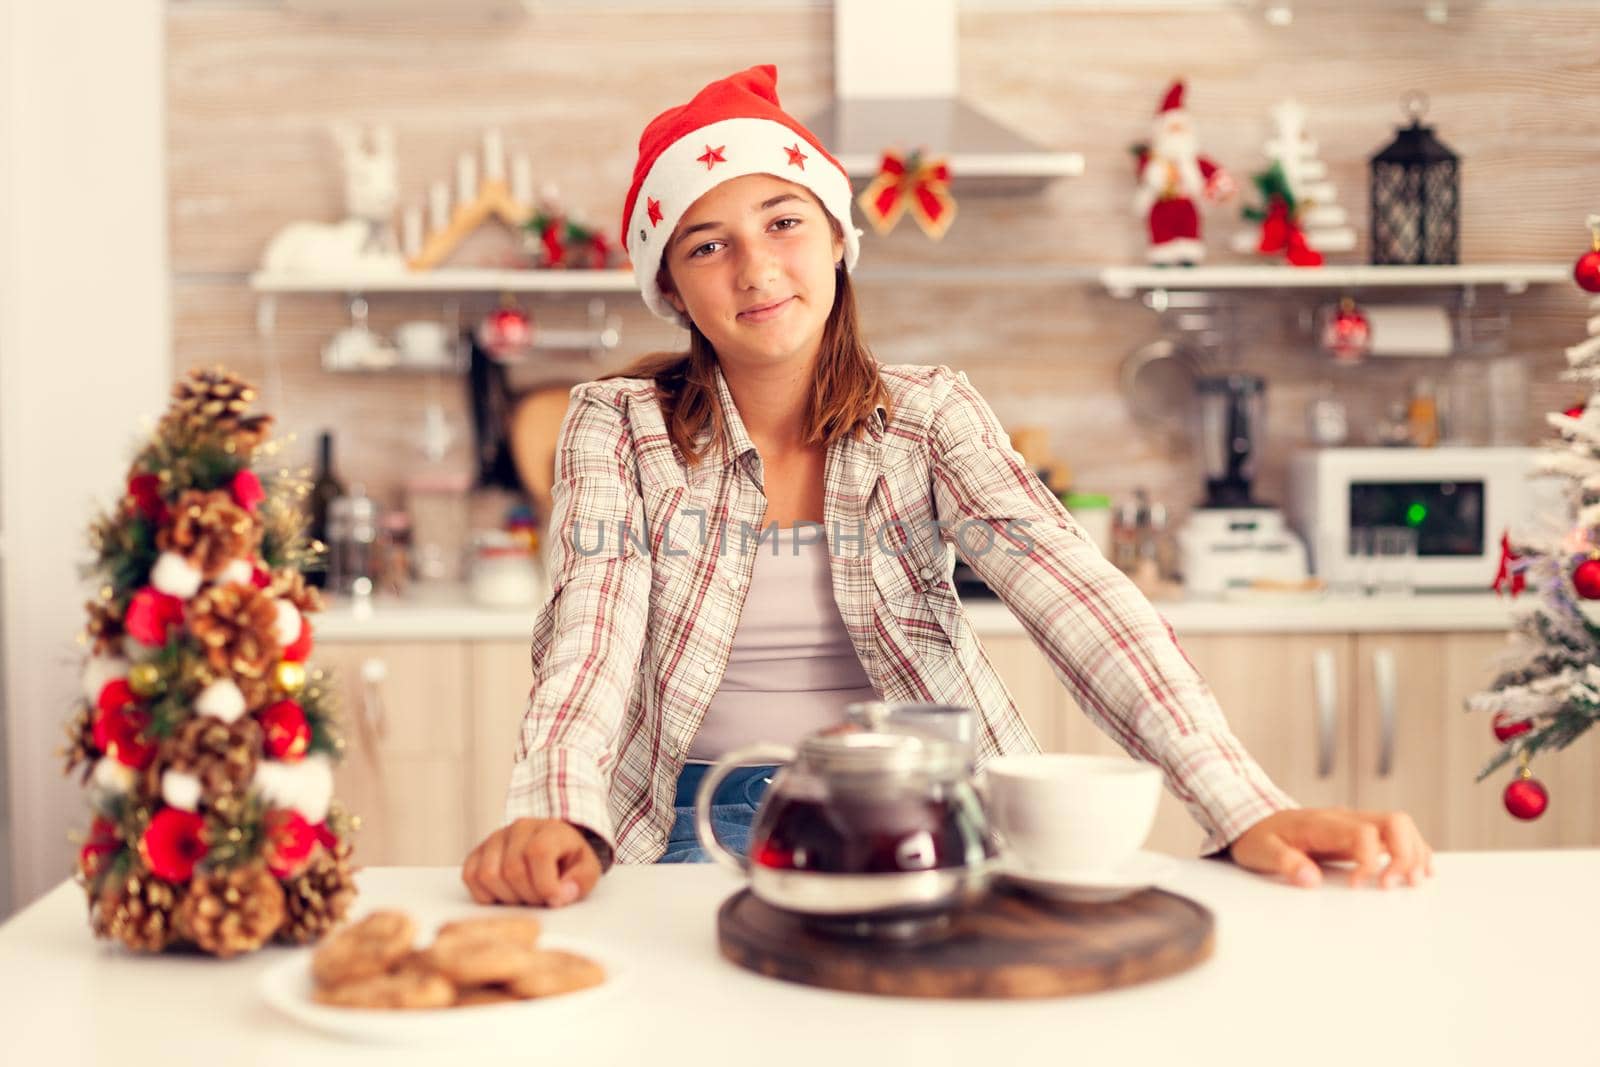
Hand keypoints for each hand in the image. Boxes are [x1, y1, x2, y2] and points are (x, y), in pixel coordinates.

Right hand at [461, 818, 601, 906]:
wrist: (553, 846)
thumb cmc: (569, 860)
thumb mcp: (588, 869)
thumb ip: (580, 881)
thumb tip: (561, 893)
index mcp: (549, 829)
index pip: (538, 852)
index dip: (545, 884)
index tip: (556, 899)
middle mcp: (518, 828)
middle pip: (513, 870)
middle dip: (529, 896)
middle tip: (541, 898)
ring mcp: (495, 838)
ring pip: (488, 875)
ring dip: (508, 897)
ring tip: (524, 895)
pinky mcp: (478, 852)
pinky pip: (470, 877)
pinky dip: (486, 894)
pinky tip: (505, 893)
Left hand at [1227, 808, 1433, 889]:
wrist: (1253, 821)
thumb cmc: (1259, 837)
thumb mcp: (1260, 850)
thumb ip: (1284, 862)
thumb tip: (1309, 879)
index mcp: (1322, 822)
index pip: (1363, 832)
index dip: (1368, 860)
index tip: (1355, 886)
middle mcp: (1345, 818)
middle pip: (1394, 821)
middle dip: (1405, 854)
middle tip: (1393, 885)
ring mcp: (1355, 823)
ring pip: (1401, 826)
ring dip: (1414, 853)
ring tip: (1413, 883)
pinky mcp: (1361, 833)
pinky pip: (1397, 835)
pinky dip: (1413, 851)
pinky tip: (1416, 871)